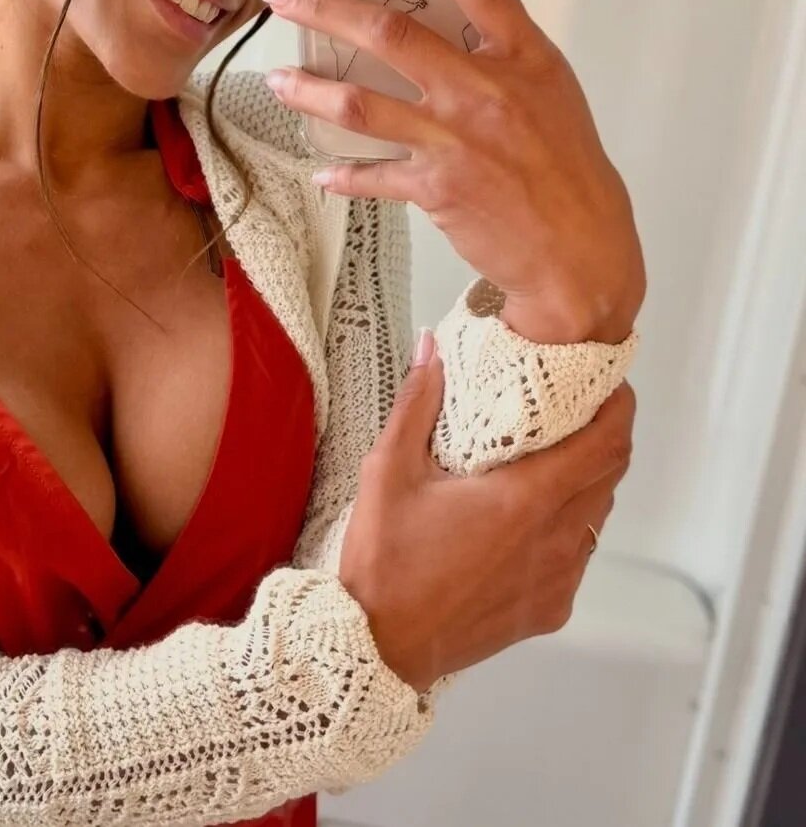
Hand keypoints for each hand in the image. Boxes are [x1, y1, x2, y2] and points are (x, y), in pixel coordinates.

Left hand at [261, 0, 645, 343]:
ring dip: (310, 90)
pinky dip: (344, 173)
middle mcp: (486, 91)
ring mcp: (457, 139)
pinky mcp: (436, 188)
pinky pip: (373, 174)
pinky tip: (323, 169)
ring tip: (277, 79)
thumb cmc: (566, 167)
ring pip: (362, 104)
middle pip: (391, 35)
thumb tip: (444, 19)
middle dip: (325, 9)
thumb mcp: (549, 89)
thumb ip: (501, 51)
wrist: (580, 249)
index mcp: (523, 56)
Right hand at [338, 340, 635, 693]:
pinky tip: (527, 515)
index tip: (608, 383)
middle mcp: (555, 541)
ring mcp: (558, 580)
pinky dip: (568, 524)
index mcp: (524, 501)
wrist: (378, 645)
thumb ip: (417, 404)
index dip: (618, 407)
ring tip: (551, 455)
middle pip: (611, 474)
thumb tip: (432, 351)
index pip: (606, 444)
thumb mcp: (388, 471)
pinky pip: (578, 554)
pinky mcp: (550, 609)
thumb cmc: (383, 562)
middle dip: (605, 434)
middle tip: (578, 407)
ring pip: (596, 514)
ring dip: (587, 479)